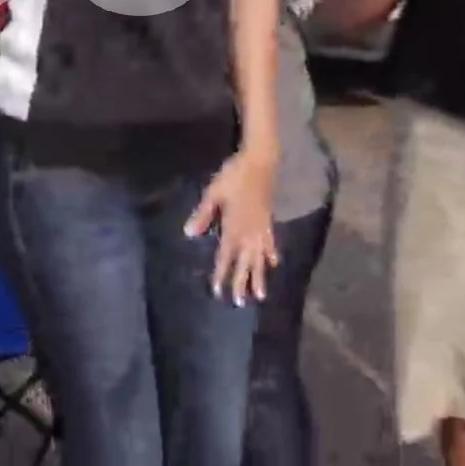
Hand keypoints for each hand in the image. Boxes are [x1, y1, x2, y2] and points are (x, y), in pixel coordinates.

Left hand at [185, 149, 278, 303]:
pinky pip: (271, 243)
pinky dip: (272, 254)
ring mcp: (262, 228)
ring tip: (260, 295)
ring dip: (260, 276)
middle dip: (241, 282)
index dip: (221, 274)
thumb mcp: (214, 193)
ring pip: (260, 258)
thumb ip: (202, 214)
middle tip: (239, 303)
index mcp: (233, 227)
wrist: (261, 162)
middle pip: (244, 262)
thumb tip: (189, 233)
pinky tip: (275, 263)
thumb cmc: (233, 175)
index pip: (225, 256)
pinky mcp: (270, 221)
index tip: (217, 291)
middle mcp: (249, 232)